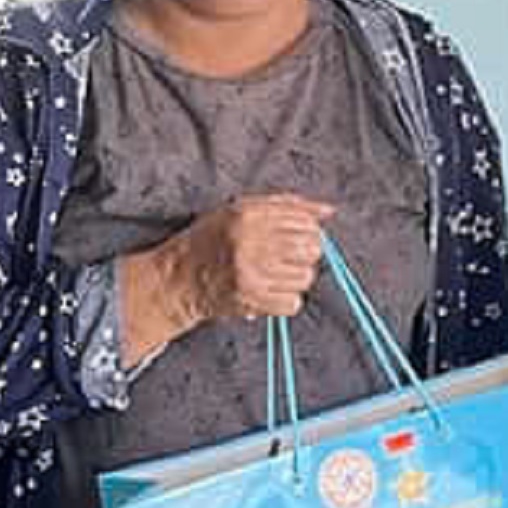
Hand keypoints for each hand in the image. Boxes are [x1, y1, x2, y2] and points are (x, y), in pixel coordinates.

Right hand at [168, 193, 333, 321]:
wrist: (180, 277)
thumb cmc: (211, 240)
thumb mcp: (241, 208)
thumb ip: (287, 205)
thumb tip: (328, 211)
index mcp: (247, 215)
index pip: (304, 221)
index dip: (310, 229)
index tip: (300, 235)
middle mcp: (249, 242)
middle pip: (311, 248)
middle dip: (307, 252)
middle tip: (290, 255)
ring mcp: (250, 273)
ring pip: (306, 277)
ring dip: (296, 277)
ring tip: (276, 273)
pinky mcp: (250, 300)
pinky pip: (293, 302)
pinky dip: (287, 299)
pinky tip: (271, 290)